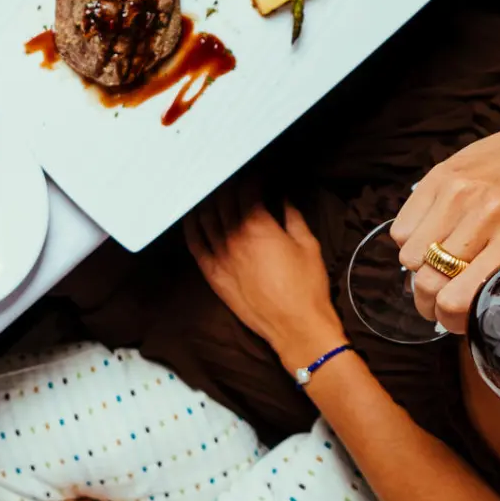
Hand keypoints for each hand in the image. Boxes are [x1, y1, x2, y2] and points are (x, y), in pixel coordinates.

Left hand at [184, 183, 343, 370]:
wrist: (295, 326)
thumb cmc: (307, 286)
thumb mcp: (308, 244)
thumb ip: (293, 216)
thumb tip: (284, 198)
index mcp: (259, 226)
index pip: (248, 190)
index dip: (255, 177)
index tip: (262, 175)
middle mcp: (233, 237)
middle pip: (223, 199)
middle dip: (231, 184)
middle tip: (239, 179)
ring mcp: (219, 255)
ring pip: (205, 217)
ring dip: (210, 199)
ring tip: (216, 191)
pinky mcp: (212, 273)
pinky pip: (194, 243)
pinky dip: (191, 226)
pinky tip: (191, 215)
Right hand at [389, 105, 499, 331]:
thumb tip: (472, 318)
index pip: (456, 299)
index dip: (449, 319)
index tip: (453, 319)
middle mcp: (485, 216)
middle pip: (428, 281)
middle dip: (428, 301)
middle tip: (436, 302)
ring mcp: (458, 193)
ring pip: (409, 256)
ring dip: (420, 269)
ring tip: (437, 266)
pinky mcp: (439, 176)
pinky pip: (402, 228)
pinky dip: (412, 241)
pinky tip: (434, 237)